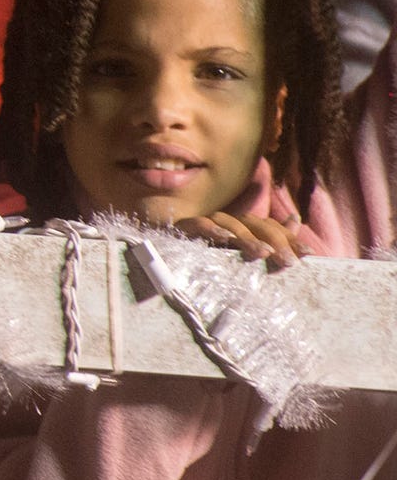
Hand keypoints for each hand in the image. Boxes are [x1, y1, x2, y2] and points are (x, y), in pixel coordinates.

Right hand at [177, 209, 302, 267]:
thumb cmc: (209, 256)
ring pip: (231, 224)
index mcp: (243, 227)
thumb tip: (295, 218)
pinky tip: (224, 239)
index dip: (290, 237)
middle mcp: (227, 221)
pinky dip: (212, 230)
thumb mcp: (244, 252)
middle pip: (254, 224)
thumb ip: (270, 237)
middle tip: (289, 261)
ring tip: (263, 253)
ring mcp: (207, 223)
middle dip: (275, 240)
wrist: (170, 257)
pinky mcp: (186, 228)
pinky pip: (200, 225)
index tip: (309, 254)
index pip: (270, 226)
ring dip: (248, 238)